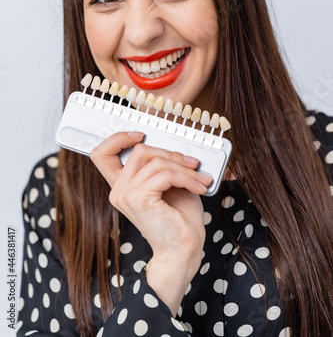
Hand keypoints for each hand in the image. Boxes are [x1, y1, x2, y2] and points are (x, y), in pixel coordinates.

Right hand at [90, 131, 211, 313]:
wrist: (183, 250)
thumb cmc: (178, 220)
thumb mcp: (169, 184)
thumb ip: (162, 165)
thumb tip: (176, 147)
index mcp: (123, 186)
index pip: (102, 154)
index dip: (118, 138)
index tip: (140, 135)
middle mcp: (119, 190)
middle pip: (140, 151)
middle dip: (171, 154)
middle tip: (192, 164)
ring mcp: (126, 194)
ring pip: (156, 161)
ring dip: (184, 168)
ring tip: (199, 179)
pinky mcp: (138, 199)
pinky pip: (165, 173)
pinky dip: (187, 177)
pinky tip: (198, 186)